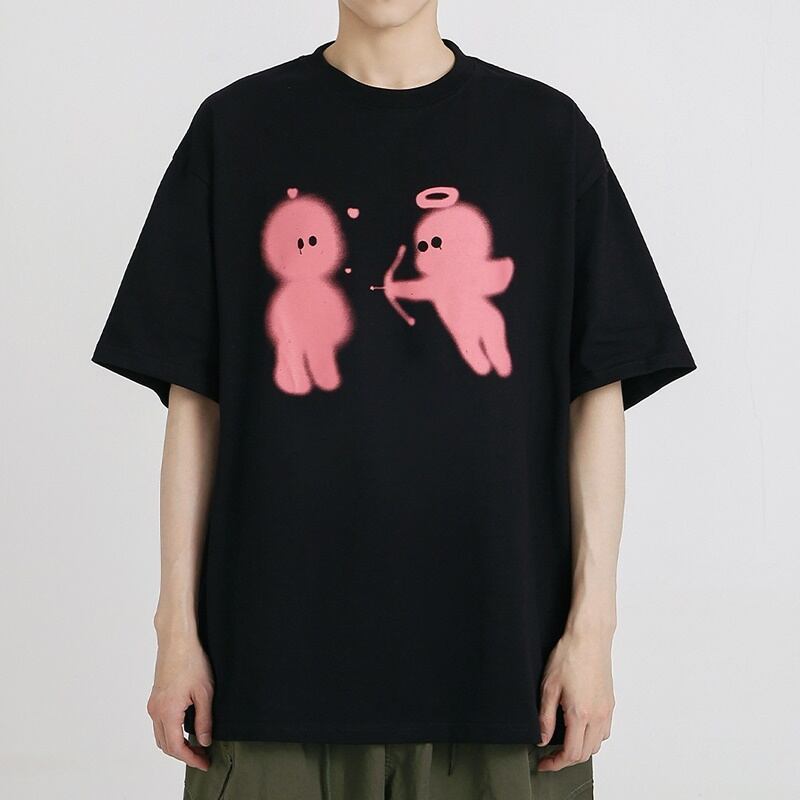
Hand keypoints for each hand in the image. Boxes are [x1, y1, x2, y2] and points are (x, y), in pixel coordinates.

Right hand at [147, 633, 213, 769]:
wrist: (178, 640)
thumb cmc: (192, 661)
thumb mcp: (205, 693)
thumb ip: (204, 720)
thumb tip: (204, 741)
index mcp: (167, 712)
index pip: (177, 747)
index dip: (191, 759)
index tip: (205, 763)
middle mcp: (155, 711)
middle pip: (166, 745)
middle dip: (184, 755)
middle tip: (203, 756)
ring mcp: (153, 704)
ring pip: (161, 736)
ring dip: (176, 745)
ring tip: (196, 745)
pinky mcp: (155, 697)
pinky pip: (159, 723)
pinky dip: (171, 733)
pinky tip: (185, 729)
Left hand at [536, 628, 614, 771]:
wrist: (589, 637)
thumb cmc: (568, 656)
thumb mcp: (548, 687)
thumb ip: (544, 718)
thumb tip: (541, 739)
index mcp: (581, 715)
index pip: (571, 754)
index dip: (555, 763)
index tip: (543, 763)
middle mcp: (598, 716)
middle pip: (585, 753)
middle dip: (566, 759)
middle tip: (549, 755)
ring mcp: (607, 710)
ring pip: (597, 744)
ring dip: (580, 749)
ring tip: (563, 742)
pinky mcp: (610, 703)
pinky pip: (604, 731)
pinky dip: (592, 737)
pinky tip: (579, 728)